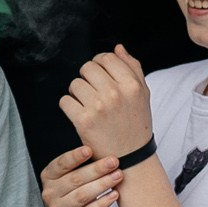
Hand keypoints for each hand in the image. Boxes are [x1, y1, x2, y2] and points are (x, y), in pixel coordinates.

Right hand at [40, 144, 119, 206]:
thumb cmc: (71, 197)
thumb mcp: (68, 180)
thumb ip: (80, 166)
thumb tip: (102, 147)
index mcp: (48, 177)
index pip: (60, 164)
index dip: (74, 157)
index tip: (90, 149)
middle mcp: (50, 194)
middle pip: (75, 179)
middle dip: (96, 169)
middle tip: (114, 162)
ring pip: (82, 196)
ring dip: (102, 184)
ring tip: (118, 176)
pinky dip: (102, 203)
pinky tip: (114, 195)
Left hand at [61, 46, 151, 160]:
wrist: (131, 158)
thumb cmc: (136, 124)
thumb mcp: (142, 94)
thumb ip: (132, 67)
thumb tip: (118, 48)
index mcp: (131, 85)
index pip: (106, 58)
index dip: (99, 63)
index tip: (99, 75)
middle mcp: (115, 93)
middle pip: (87, 68)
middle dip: (87, 78)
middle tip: (93, 92)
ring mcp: (98, 107)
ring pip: (75, 84)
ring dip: (77, 93)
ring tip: (88, 104)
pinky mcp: (83, 121)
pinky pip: (65, 101)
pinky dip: (69, 107)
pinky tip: (80, 114)